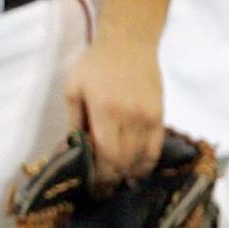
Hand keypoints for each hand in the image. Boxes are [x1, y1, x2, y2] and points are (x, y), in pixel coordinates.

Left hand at [64, 32, 163, 184]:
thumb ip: (73, 123)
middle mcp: (130, 118)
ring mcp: (148, 118)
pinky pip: (156, 149)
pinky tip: (135, 169)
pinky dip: (145, 163)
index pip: (107, 155)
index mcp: (106, 112)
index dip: (100, 174)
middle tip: (100, 184)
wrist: (129, 43)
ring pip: (141, 159)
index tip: (91, 182)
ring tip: (116, 177)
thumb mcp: (73, 90)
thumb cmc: (95, 65)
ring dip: (128, 172)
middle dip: (111, 176)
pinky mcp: (160, 116)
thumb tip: (69, 151)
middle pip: (124, 161)